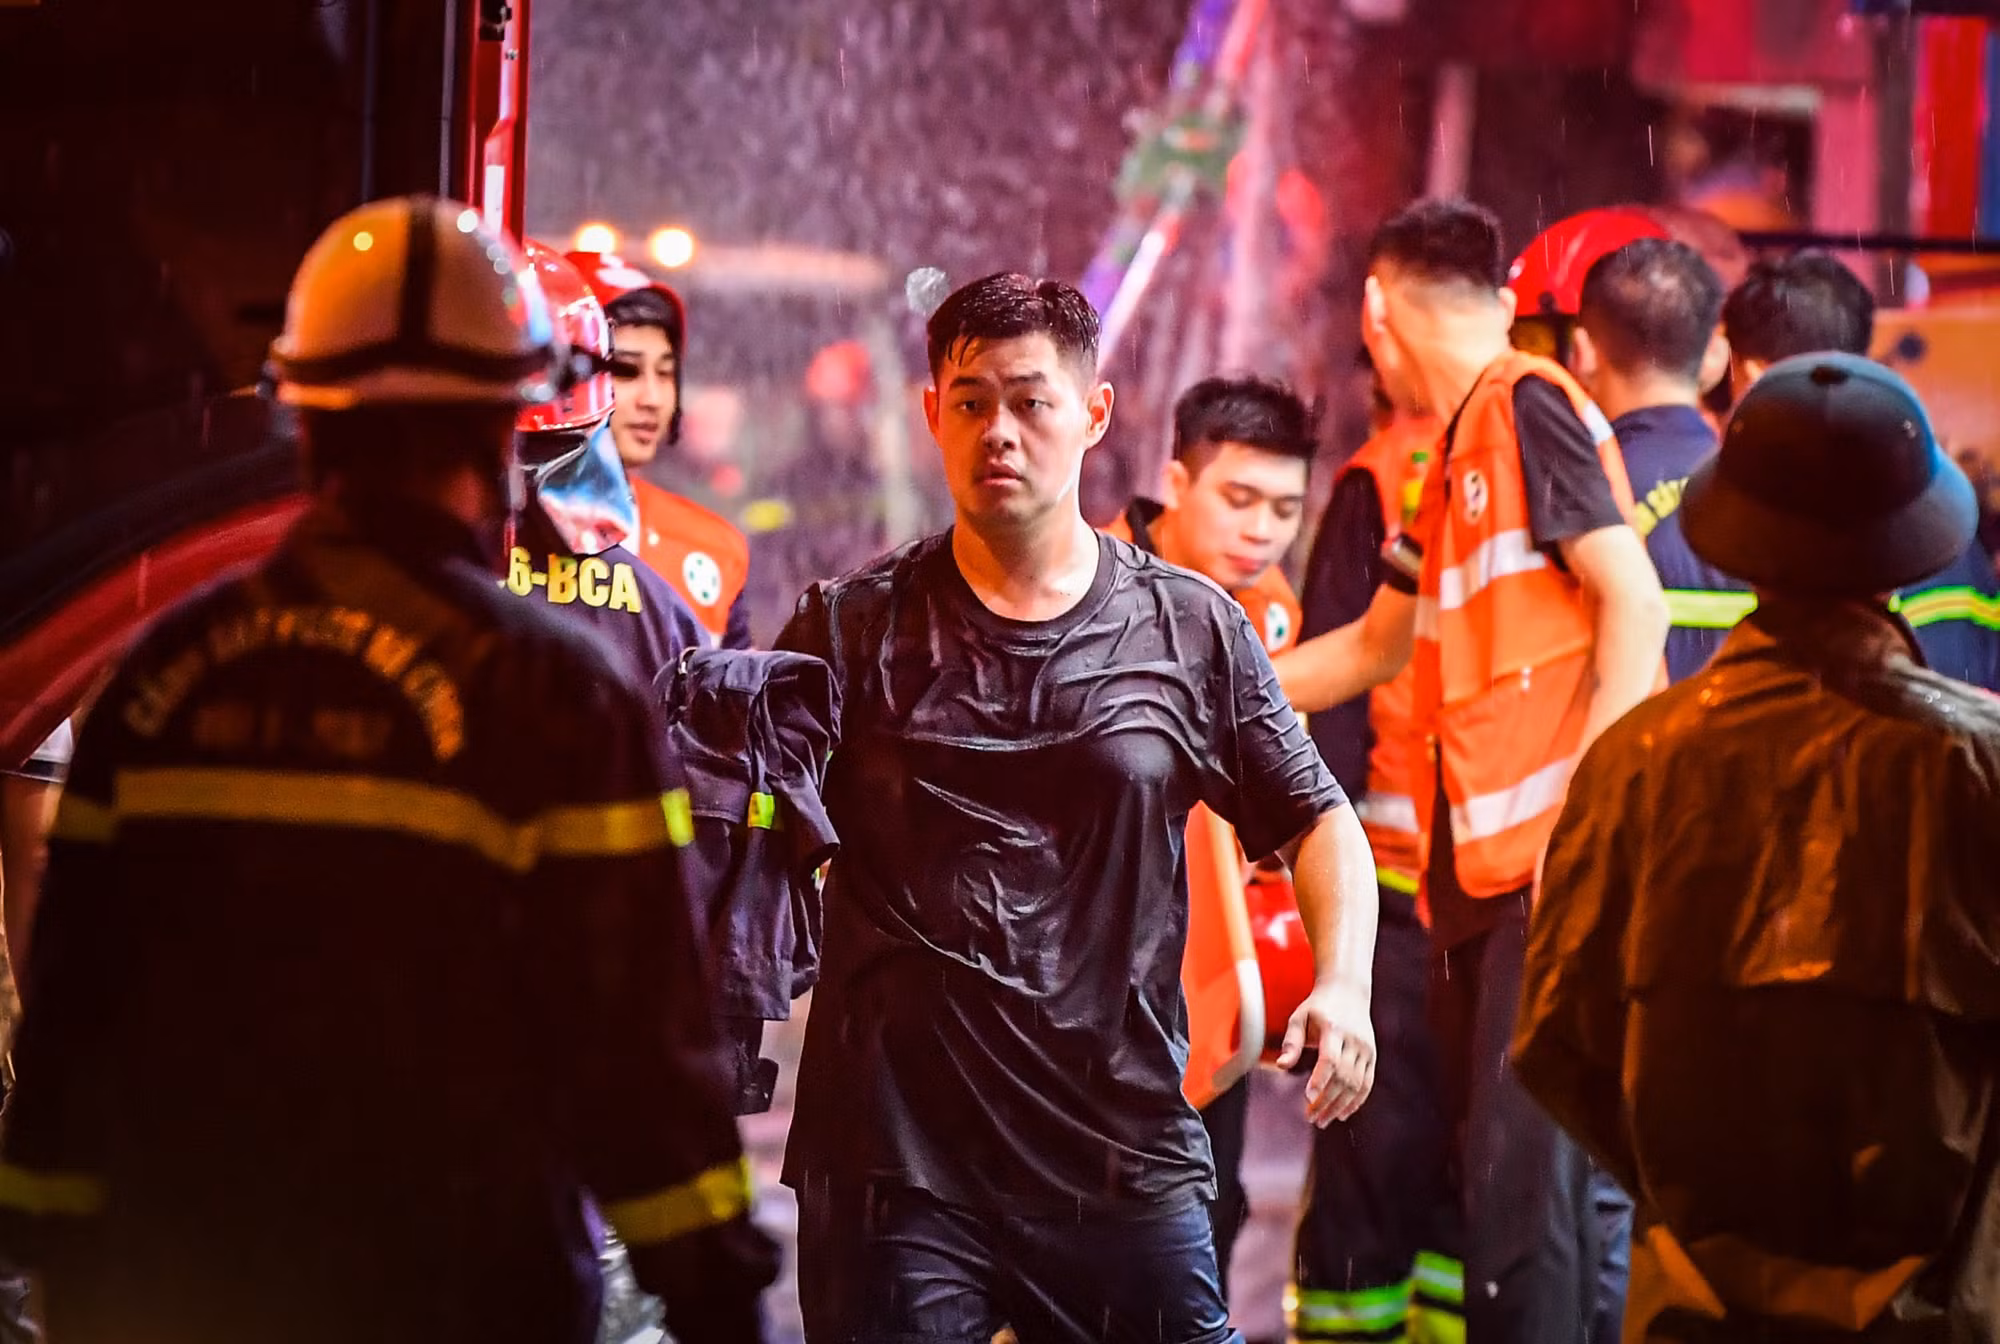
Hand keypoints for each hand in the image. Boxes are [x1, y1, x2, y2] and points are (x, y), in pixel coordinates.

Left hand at [1275, 979, 1374, 1126]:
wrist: (1348, 990)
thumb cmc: (1317, 1006)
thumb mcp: (1300, 1017)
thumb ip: (1291, 1042)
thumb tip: (1281, 1067)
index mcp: (1334, 1029)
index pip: (1330, 1059)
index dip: (1320, 1080)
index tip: (1308, 1099)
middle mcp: (1354, 1040)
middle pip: (1342, 1077)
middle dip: (1326, 1100)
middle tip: (1311, 1118)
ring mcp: (1366, 1049)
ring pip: (1356, 1084)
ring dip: (1339, 1105)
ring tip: (1322, 1120)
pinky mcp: (1372, 1055)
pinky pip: (1367, 1083)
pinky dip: (1356, 1101)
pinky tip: (1342, 1114)